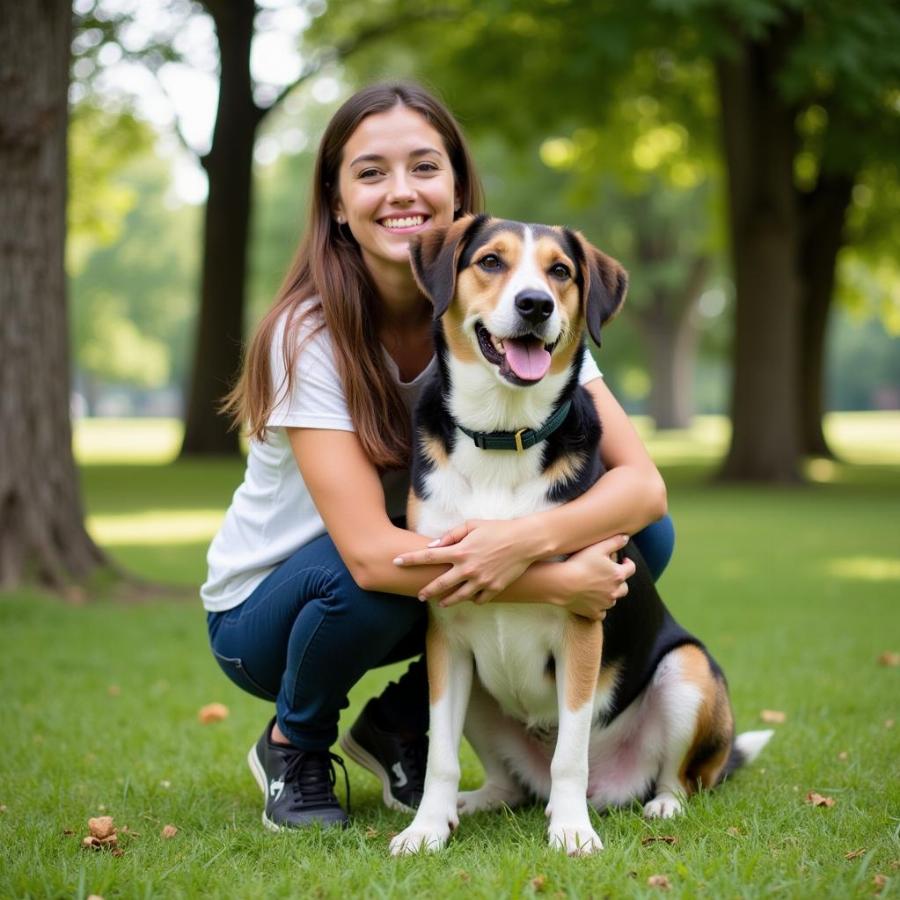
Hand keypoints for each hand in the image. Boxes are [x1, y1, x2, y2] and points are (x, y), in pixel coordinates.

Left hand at [393, 519, 541, 606]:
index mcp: (460, 551)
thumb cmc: (498, 529)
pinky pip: (478, 600)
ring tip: (441, 602)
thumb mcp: (472, 525)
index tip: (396, 562)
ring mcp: (480, 581)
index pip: (428, 557)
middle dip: (426, 591)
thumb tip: (433, 546)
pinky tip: (469, 597)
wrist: (525, 541)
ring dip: (446, 601)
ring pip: (457, 597)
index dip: (410, 560)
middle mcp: (468, 569)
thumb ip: (450, 535)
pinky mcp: (493, 589)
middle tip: (419, 595)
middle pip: (440, 585)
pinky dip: (473, 599)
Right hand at [560, 534, 634, 619]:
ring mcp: (605, 604)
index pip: (631, 568)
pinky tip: (593, 602)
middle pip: (624, 588)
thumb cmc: (580, 563)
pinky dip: (599, 608)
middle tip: (610, 576)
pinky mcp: (594, 613)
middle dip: (620, 581)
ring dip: (609, 594)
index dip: (628, 563)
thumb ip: (614, 542)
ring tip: (599, 587)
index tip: (623, 560)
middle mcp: (615, 592)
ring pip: (613, 600)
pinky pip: (601, 613)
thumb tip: (626, 538)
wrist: (563, 584)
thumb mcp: (598, 548)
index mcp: (618, 575)